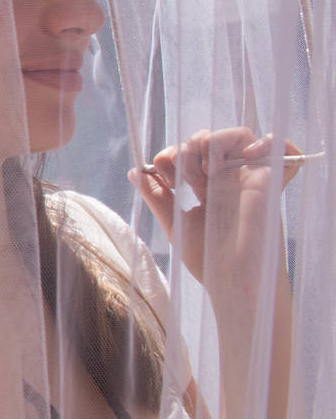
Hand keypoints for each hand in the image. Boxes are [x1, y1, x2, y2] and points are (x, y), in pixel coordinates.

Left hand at [131, 128, 298, 313]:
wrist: (231, 282)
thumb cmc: (207, 259)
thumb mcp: (175, 223)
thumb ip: (157, 197)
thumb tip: (135, 171)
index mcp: (208, 187)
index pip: (189, 151)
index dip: (170, 154)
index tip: (162, 174)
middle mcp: (230, 179)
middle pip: (210, 139)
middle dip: (186, 148)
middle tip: (182, 178)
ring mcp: (250, 178)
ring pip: (239, 135)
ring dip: (213, 142)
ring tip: (204, 172)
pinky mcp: (269, 182)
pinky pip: (282, 148)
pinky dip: (269, 142)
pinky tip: (245, 155)